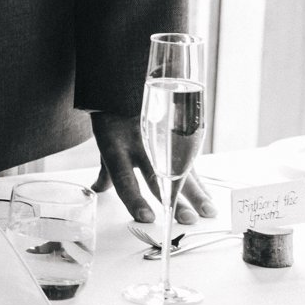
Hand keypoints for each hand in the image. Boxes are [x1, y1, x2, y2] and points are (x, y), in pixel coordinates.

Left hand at [91, 111, 216, 224]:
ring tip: (207, 211)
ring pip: (180, 169)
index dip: (134, 198)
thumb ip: (106, 171)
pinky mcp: (176, 135)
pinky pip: (188, 161)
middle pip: (158, 176)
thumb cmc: (114, 119)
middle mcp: (140, 144)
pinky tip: (208, 197)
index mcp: (116, 146)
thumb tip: (96, 189)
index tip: (146, 216)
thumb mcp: (106, 143)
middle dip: (174, 199)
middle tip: (187, 219)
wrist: (127, 86)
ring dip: (196, 193)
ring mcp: (161, 139)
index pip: (124, 177)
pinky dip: (198, 182)